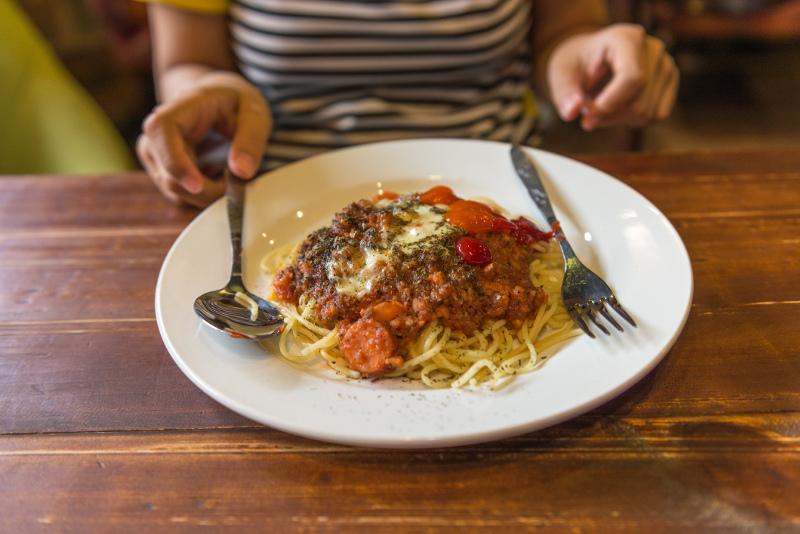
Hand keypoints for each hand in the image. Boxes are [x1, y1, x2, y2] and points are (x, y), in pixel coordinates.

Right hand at [136, 71, 270, 206]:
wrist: (220, 101)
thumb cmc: (235, 103)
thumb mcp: (254, 113)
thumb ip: (251, 139)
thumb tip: (241, 172)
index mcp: (179, 108)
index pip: (161, 131)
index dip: (175, 162)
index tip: (197, 186)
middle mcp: (157, 134)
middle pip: (170, 176)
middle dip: (207, 191)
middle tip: (241, 185)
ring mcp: (156, 156)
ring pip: (175, 193)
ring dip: (208, 195)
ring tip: (233, 178)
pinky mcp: (163, 173)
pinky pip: (181, 197)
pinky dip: (204, 196)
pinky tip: (219, 179)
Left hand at [547, 24, 678, 129]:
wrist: (592, 57)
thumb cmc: (577, 63)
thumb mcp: (561, 74)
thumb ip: (565, 93)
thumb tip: (572, 112)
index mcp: (627, 38)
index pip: (632, 78)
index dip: (610, 104)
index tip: (587, 118)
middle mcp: (653, 49)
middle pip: (639, 102)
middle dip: (609, 116)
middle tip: (587, 115)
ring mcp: (666, 65)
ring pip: (647, 113)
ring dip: (618, 119)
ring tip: (601, 106)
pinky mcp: (669, 82)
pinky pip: (656, 115)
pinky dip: (633, 120)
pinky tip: (618, 109)